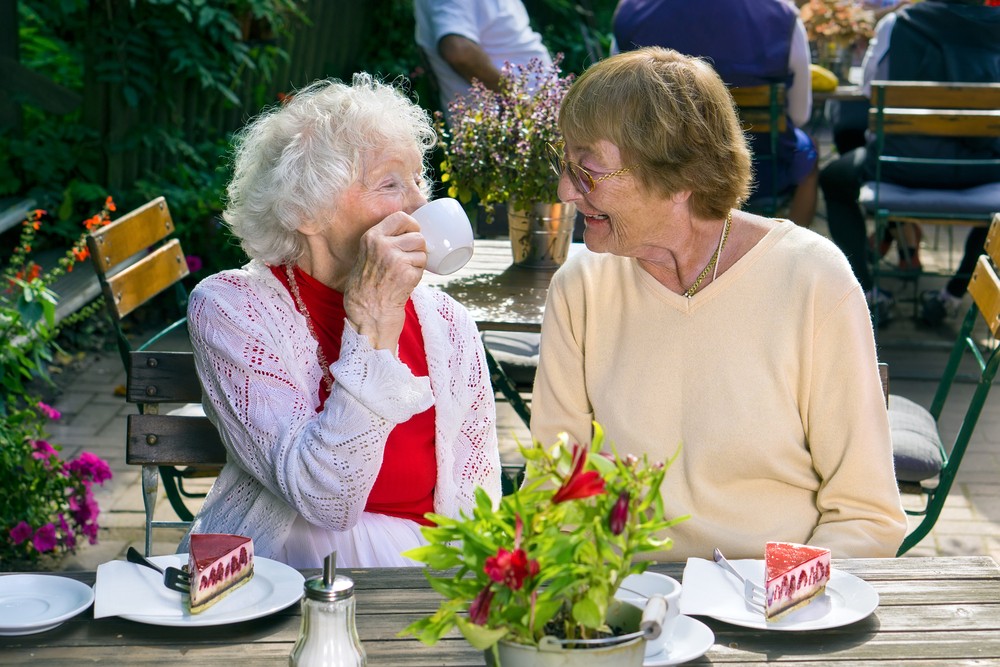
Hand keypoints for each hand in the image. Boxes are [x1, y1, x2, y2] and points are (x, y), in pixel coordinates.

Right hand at [343, 212, 425, 349]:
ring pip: (423, 252)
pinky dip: (418, 276)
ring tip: (404, 274)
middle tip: (409, 261)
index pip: (400, 217)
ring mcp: (396, 259)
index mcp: (372, 237)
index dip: (412, 225)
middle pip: (417, 236)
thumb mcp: (366, 256)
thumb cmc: (366, 288)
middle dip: (418, 248)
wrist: (368, 314)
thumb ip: (382, 242)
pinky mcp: (407, 273)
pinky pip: (423, 268)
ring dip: (419, 263)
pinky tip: (405, 284)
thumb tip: (410, 232)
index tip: (413, 234)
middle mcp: (383, 245)